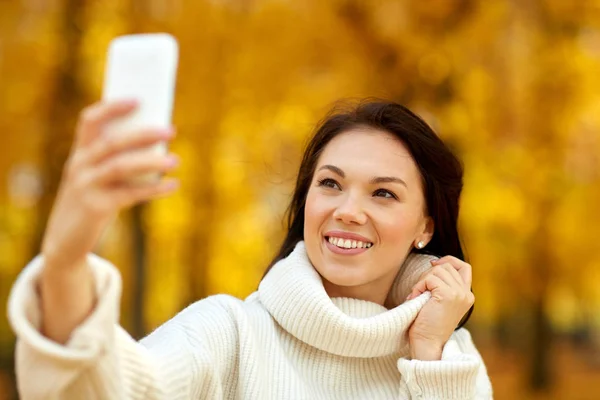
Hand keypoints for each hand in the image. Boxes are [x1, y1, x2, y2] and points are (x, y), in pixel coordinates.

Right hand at [41, 100, 179, 269]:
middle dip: (143, 134)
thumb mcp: (95, 178)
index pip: (89, 120)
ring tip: (175, 160)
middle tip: (171, 131)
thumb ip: (116, 162)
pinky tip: (172, 185)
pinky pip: (130, 194)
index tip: (138, 100)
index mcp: (79, 153)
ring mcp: (86, 186)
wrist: (65, 241)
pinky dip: (154, 189)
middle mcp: (79, 166)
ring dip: (152, 161)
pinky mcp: (96, 208)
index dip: (112, 107)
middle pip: (112, 142)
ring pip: (121, 166)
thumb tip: (159, 146)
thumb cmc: (90, 202)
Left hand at [405, 256, 474, 359]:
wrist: (427, 344)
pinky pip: (429, 279)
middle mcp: (466, 293)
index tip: (433, 265)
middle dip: (428, 274)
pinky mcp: (448, 295)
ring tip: (418, 297)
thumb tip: (434, 264)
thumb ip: (443, 285)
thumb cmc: (428, 324)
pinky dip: (419, 287)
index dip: (449, 260)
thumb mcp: (440, 301)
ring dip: (422, 282)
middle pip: (446, 266)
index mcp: (466, 295)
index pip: (464, 267)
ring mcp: (459, 294)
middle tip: (420, 292)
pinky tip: (416, 299)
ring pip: (437, 271)